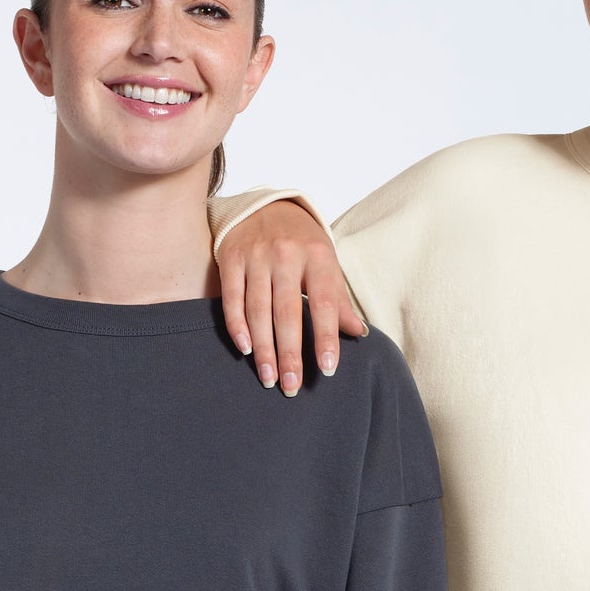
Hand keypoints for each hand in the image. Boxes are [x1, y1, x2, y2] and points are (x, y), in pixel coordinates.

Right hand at [214, 197, 365, 395]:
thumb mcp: (327, 264)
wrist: (266, 205)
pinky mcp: (230, 257)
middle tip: (291, 385)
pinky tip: (245, 350)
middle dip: (289, 353)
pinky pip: (232, 298)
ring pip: (258, 310)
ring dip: (263, 348)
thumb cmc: (302, 243)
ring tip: (269, 377)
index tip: (327, 369)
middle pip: (287, 312)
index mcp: (318, 256)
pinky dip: (237, 326)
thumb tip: (359, 334)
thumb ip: (338, 300)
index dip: (325, 337)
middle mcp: (286, 254)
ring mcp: (256, 255)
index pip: (323, 302)